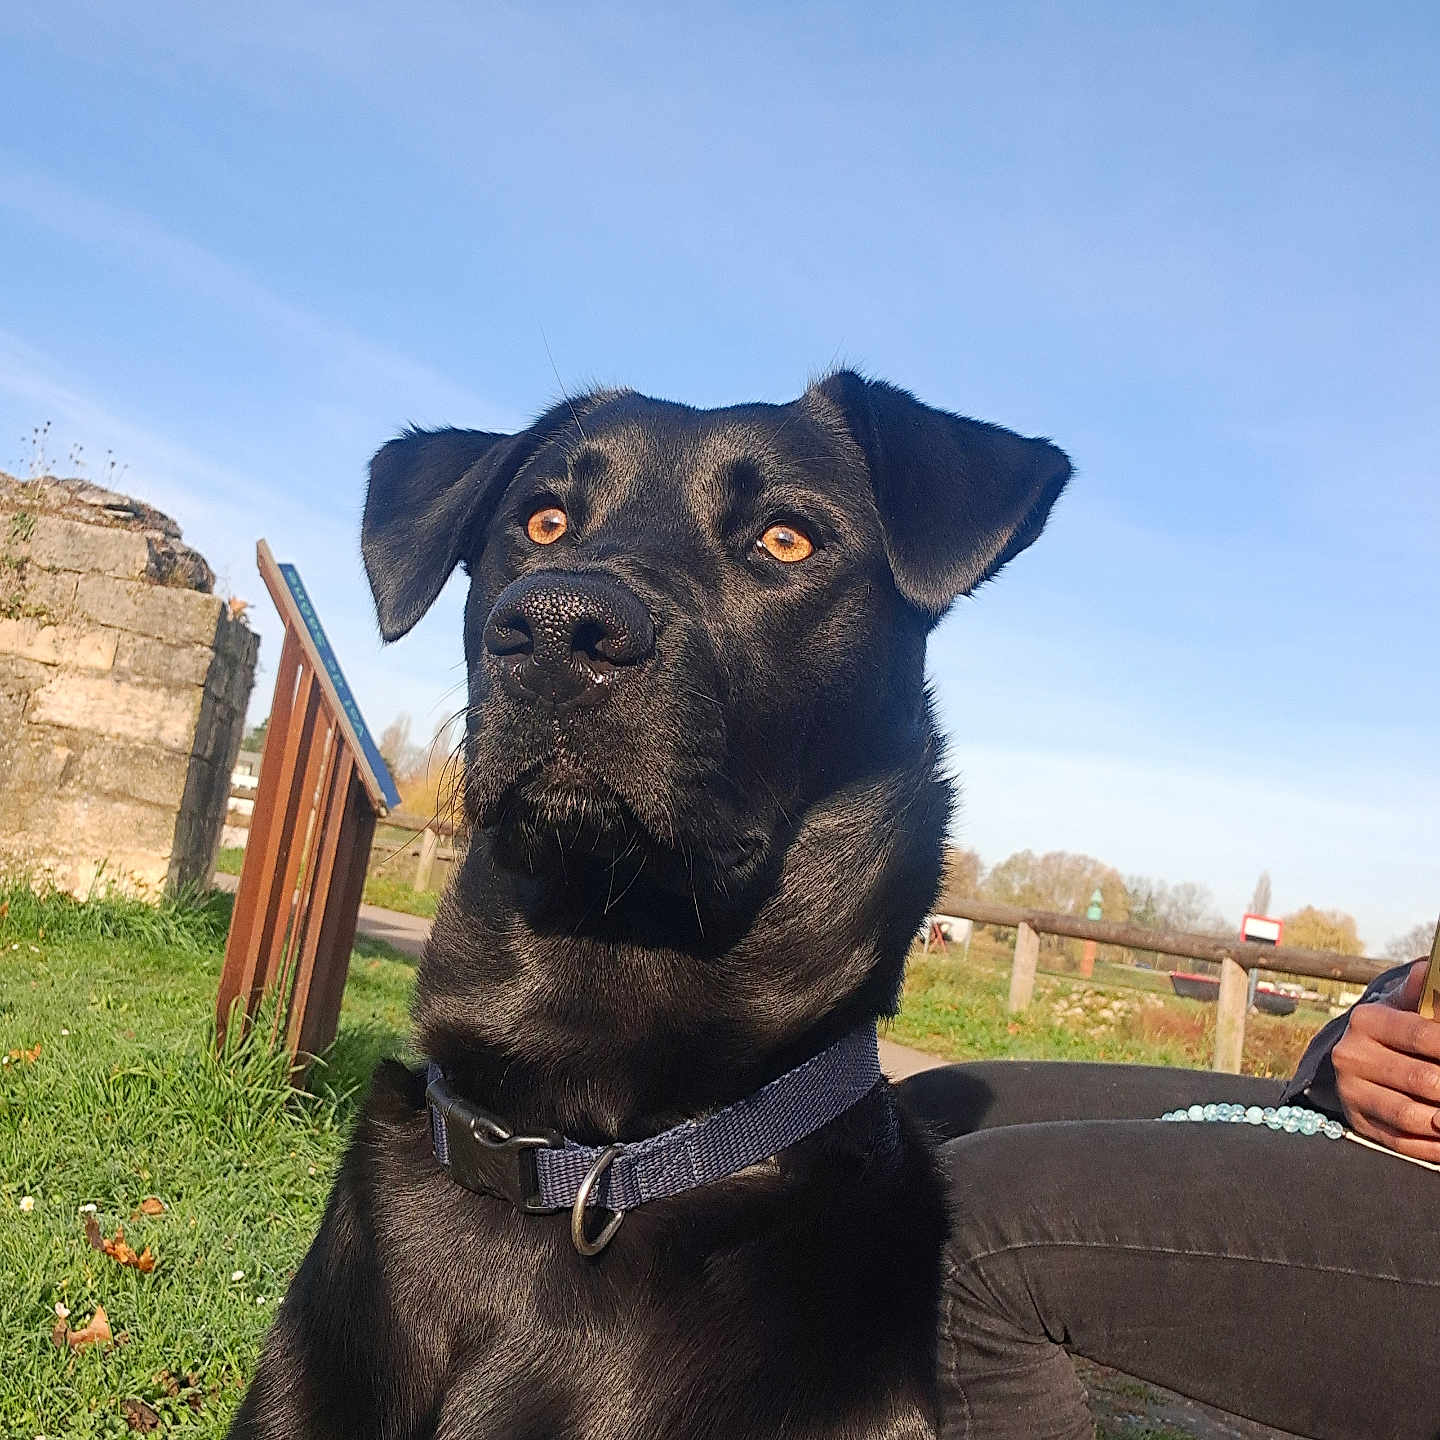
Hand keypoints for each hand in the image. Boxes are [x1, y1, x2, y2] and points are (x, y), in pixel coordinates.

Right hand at [1332, 960, 1439, 1161]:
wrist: (1356, 1055)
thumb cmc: (1397, 1027)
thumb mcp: (1406, 1004)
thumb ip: (1426, 992)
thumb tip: (1431, 969)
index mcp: (1367, 1020)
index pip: (1420, 1033)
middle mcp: (1352, 1055)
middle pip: (1421, 1079)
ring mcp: (1352, 1091)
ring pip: (1411, 1114)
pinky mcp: (1359, 1121)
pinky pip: (1401, 1141)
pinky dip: (1434, 1146)